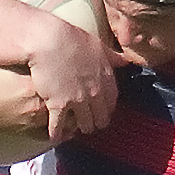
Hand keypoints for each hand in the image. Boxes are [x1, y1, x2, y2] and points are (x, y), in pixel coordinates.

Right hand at [27, 19, 117, 140]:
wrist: (48, 40)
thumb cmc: (71, 37)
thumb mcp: (96, 44)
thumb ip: (112, 56)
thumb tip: (126, 60)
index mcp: (106, 78)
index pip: (112, 102)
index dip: (106, 108)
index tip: (102, 111)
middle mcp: (96, 92)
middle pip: (101, 117)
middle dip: (95, 121)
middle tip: (88, 123)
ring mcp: (78, 101)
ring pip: (84, 124)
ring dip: (78, 127)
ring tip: (73, 129)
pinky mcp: (59, 105)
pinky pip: (59, 126)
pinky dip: (57, 133)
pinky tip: (55, 137)